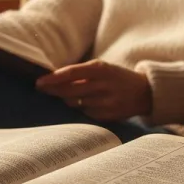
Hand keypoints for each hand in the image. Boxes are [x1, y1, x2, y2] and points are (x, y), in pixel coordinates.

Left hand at [35, 59, 152, 120]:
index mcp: (100, 68)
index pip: (70, 73)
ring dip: (67, 99)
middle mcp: (102, 85)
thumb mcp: (103, 67)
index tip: (39, 82)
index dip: (52, 79)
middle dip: (53, 90)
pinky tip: (85, 104)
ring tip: (66, 94)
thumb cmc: (117, 77)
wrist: (145, 92)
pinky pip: (85, 113)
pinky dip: (81, 109)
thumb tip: (54, 78)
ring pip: (74, 103)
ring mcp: (105, 102)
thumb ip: (81, 72)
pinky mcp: (107, 115)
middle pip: (69, 90)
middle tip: (42, 89)